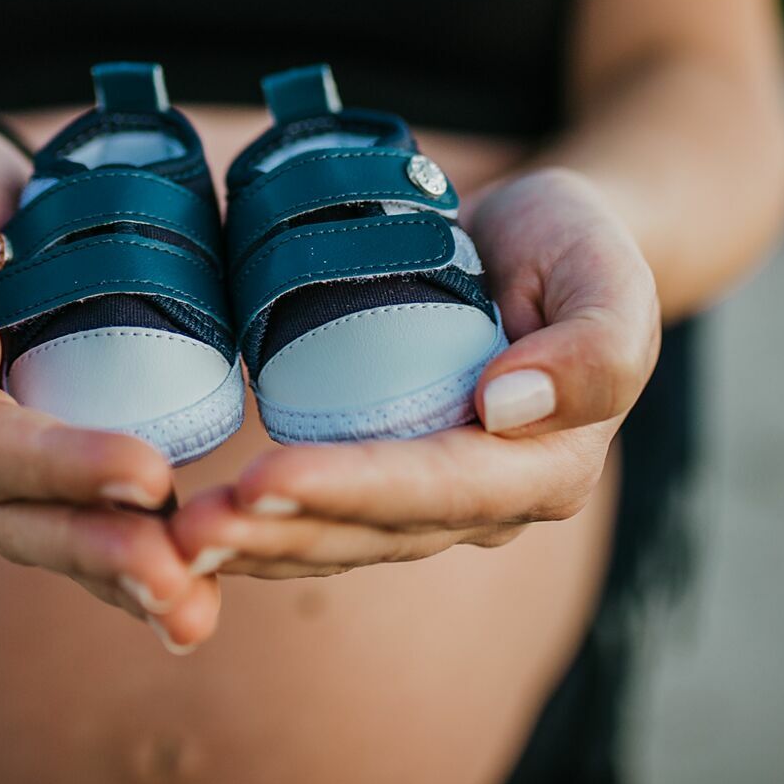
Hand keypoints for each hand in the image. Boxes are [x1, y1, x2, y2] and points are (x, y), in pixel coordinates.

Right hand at [0, 119, 218, 651]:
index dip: (55, 464)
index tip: (145, 472)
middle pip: (9, 513)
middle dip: (96, 549)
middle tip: (180, 577)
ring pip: (43, 536)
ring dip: (117, 579)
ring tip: (192, 610)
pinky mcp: (28, 469)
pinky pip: (72, 525)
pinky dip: (124, 567)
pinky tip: (190, 602)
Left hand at [170, 168, 659, 578]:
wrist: (549, 239)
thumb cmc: (584, 245)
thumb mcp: (612, 273)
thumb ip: (594, 346)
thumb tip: (506, 407)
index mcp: (548, 466)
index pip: (439, 488)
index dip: (351, 490)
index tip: (263, 480)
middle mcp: (490, 501)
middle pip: (375, 530)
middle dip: (278, 531)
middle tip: (186, 529)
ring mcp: (436, 498)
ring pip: (339, 538)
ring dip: (256, 544)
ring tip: (171, 539)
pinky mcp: (389, 472)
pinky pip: (324, 516)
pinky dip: (260, 527)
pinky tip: (192, 531)